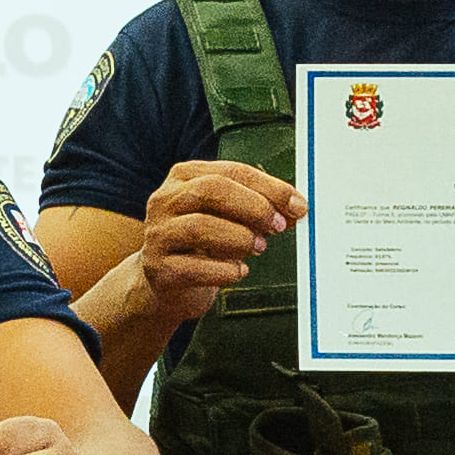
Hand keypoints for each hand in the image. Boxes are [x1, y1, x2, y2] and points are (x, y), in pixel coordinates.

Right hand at [121, 161, 299, 335]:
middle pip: (211, 190)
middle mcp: (165, 201)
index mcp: (185, 177)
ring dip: (239, 238)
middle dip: (253, 207)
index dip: (269, 187)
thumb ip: (258, 209)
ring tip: (258, 248)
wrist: (164, 284)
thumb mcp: (228, 218)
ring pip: (200, 227)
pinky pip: (193, 268)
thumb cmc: (201, 244)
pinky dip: (224, 270)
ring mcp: (158, 235)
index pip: (231, 171)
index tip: (297, 204)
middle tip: (277, 226)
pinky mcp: (158, 270)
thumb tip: (294, 208)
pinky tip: (238, 271)